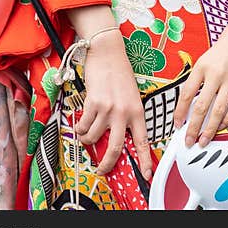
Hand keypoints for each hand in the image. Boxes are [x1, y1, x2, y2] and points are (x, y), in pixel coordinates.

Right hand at [73, 30, 153, 179]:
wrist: (107, 53)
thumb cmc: (119, 73)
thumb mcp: (131, 96)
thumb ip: (127, 116)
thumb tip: (117, 137)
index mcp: (137, 111)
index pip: (143, 141)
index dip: (145, 161)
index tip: (146, 174)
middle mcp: (124, 112)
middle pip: (116, 148)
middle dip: (107, 164)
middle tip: (102, 169)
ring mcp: (108, 108)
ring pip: (94, 138)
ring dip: (87, 140)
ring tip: (87, 134)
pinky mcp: (93, 103)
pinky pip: (83, 126)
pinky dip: (80, 129)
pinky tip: (82, 123)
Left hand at [173, 8, 227, 147]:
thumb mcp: (207, 57)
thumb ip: (200, 77)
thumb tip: (192, 101)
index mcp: (201, 66)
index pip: (186, 94)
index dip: (180, 113)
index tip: (177, 125)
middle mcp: (215, 74)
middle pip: (200, 107)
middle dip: (193, 128)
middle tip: (188, 141)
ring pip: (218, 111)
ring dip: (210, 129)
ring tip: (204, 141)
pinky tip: (222, 127)